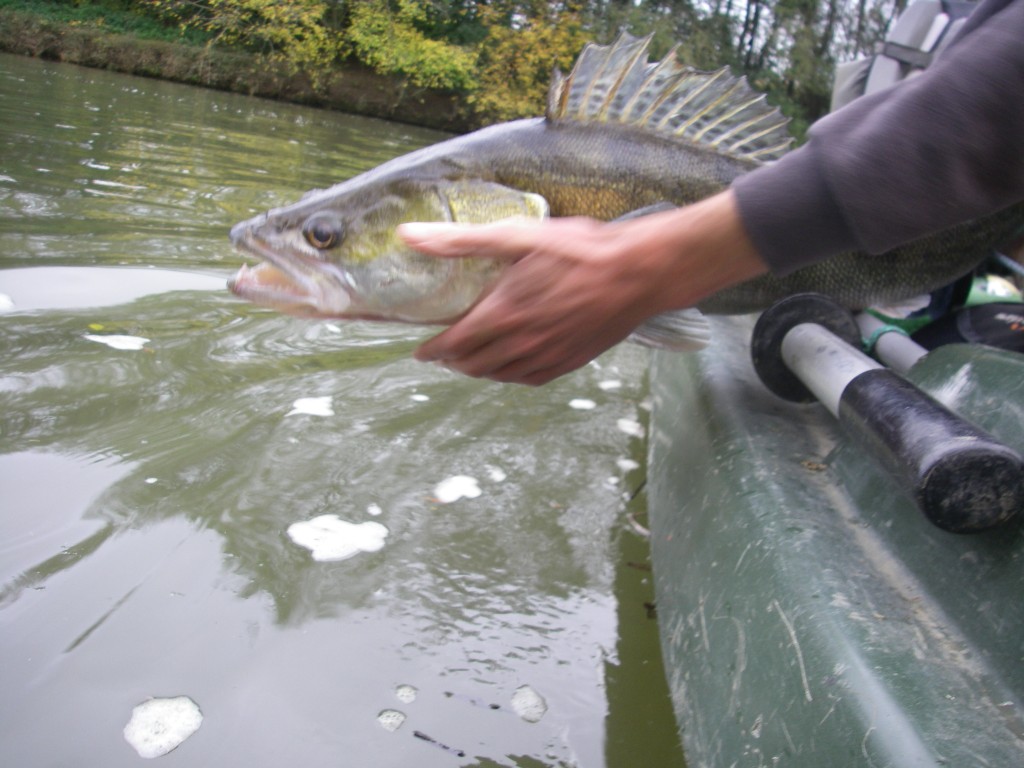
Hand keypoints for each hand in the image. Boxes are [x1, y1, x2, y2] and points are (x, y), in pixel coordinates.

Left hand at [398, 190, 766, 385]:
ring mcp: (546, 356)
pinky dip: (510, 377)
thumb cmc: (580, 250)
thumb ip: (460, 241)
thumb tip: (408, 236)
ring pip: (500, 376)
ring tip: (471, 362)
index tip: (420, 351)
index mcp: (502, 313)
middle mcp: (520, 343)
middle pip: (473, 365)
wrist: (638, 273)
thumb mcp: (517, 235)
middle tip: (443, 354)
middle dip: (452, 362)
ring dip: (478, 371)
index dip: (431, 350)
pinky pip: (530, 379)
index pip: (452, 344)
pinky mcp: (570, 362)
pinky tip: (510, 369)